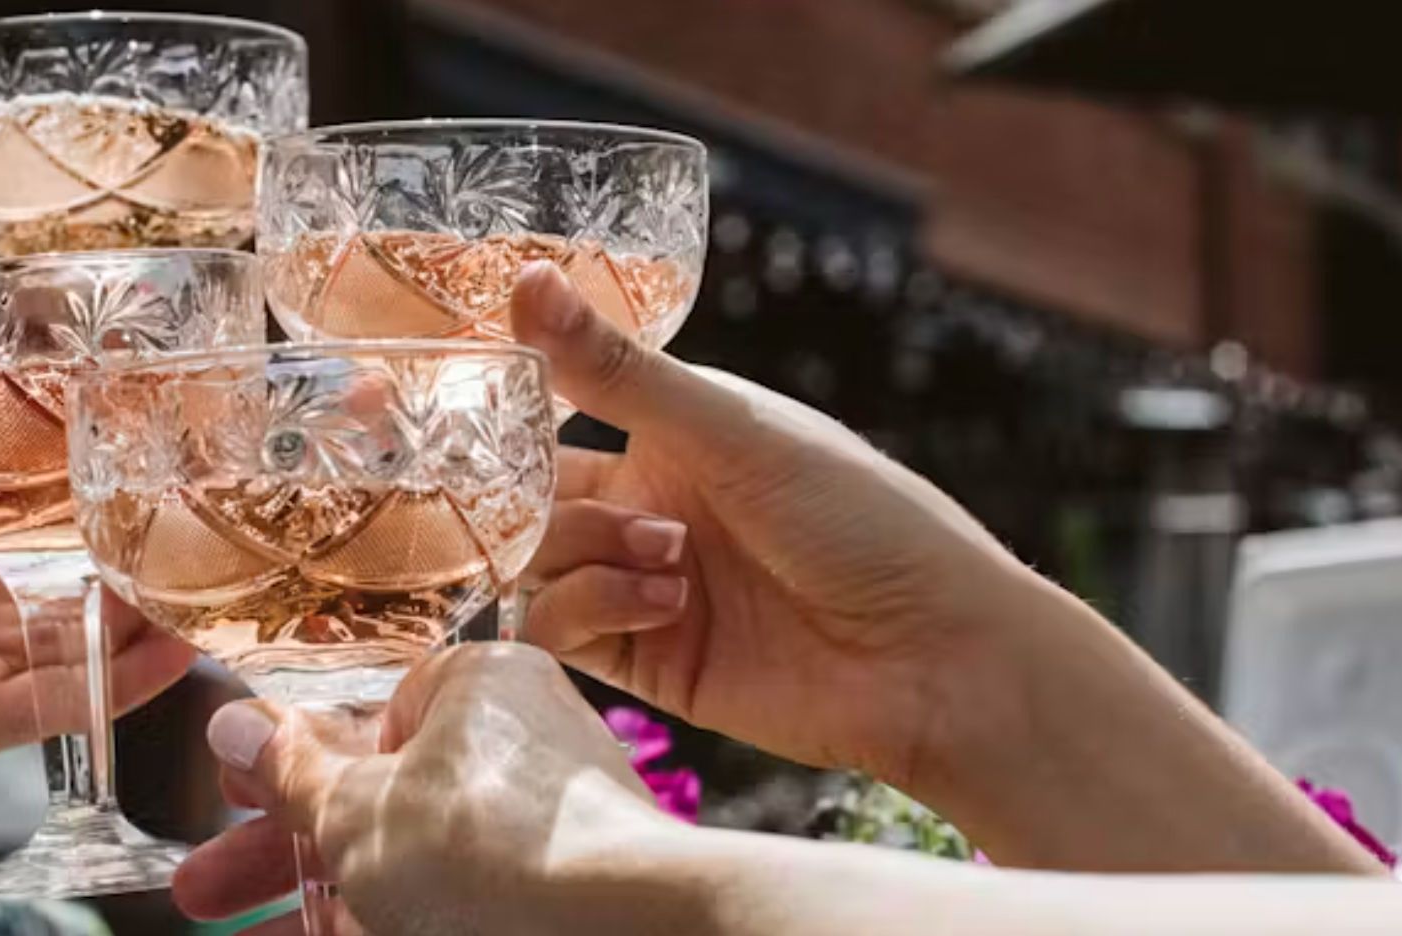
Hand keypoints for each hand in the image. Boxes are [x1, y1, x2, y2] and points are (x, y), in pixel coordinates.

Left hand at [0, 352, 196, 893]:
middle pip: (84, 561)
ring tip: (224, 566)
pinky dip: (118, 680)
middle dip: (148, 532)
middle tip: (220, 482)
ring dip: (154, 608)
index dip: (89, 452)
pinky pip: (58, 700)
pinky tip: (174, 650)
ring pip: (90, 632)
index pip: (32, 485)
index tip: (152, 403)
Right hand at [174, 644, 706, 935]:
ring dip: (324, 899)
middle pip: (377, 796)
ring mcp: (549, 831)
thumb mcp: (356, 811)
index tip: (231, 798)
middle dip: (281, 848)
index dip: (290, 760)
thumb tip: (234, 724)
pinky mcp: (564, 899)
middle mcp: (523, 748)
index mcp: (480, 686)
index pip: (371, 709)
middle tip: (206, 887)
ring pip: (415, 864)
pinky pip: (462, 906)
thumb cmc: (494, 852)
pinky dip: (397, 925)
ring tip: (244, 930)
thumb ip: (289, 773)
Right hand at [510, 262, 1046, 782]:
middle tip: (593, 499)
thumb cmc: (862, 521)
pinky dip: (588, 610)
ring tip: (668, 560)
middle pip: (530, 495)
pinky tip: (664, 603)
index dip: (509, 416)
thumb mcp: (732, 431)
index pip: (556, 412)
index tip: (466, 413)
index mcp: (674, 430)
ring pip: (536, 562)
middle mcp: (650, 503)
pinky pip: (556, 630)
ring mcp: (641, 584)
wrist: (935, 661)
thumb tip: (525, 279)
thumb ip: (617, 371)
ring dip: (584, 553)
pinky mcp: (643, 660)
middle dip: (535, 499)